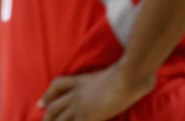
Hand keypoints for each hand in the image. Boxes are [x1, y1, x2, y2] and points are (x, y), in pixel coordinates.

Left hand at [38, 63, 154, 120]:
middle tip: (41, 120)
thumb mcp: (120, 69)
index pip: (57, 85)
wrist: (128, 75)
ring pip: (58, 118)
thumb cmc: (131, 70)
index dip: (48, 95)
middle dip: (47, 115)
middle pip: (53, 104)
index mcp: (82, 80)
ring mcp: (80, 105)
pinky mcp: (87, 116)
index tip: (41, 103)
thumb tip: (143, 75)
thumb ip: (120, 72)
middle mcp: (77, 92)